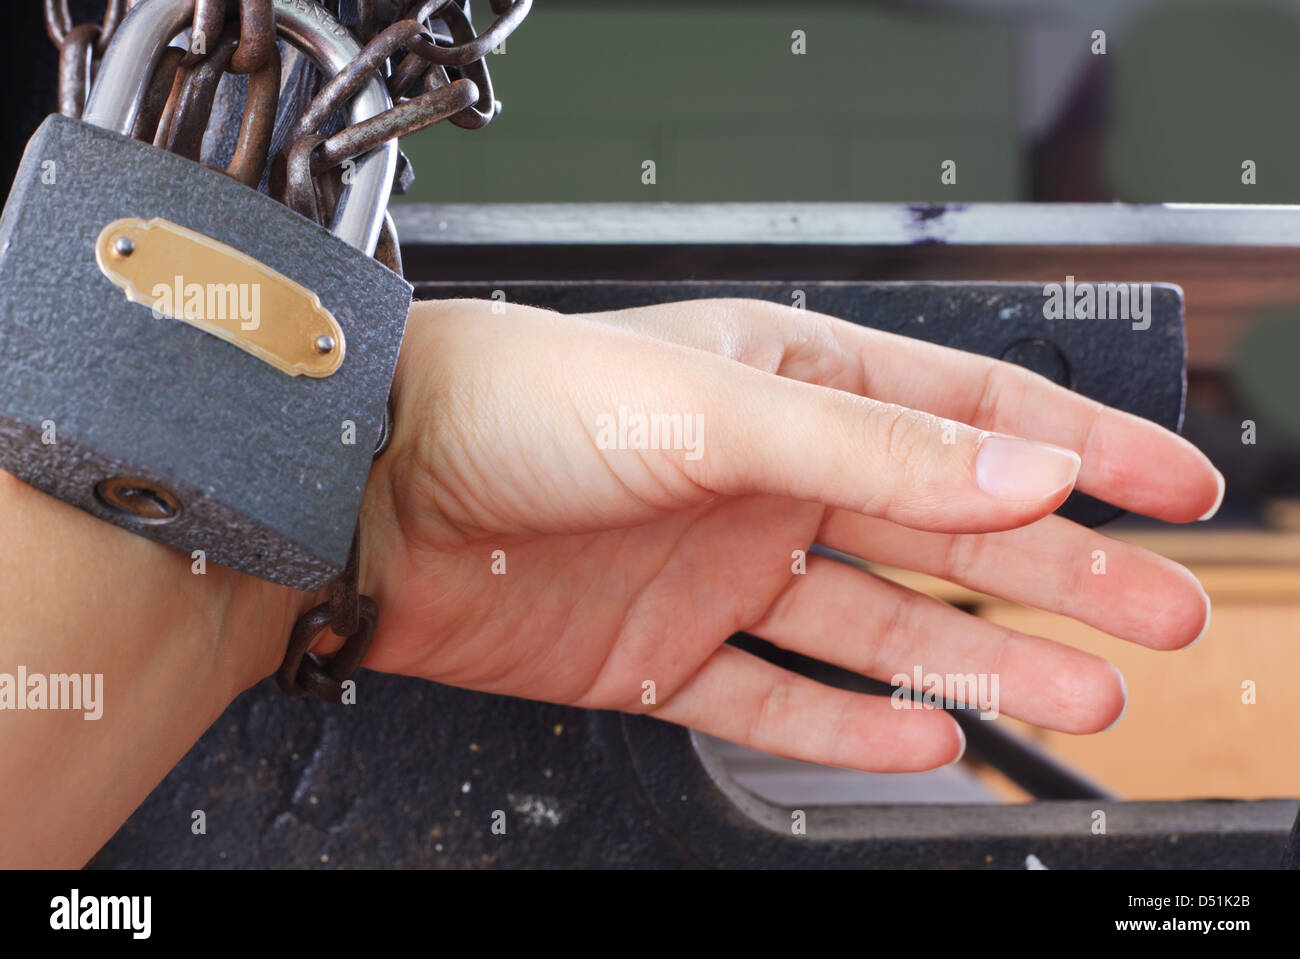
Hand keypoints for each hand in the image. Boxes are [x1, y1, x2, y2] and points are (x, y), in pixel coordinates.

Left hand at [320, 297, 1221, 772]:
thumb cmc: (515, 403)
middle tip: (1158, 617)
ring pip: (876, 627)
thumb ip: (872, 450)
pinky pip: (776, 699)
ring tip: (1080, 699)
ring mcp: (716, 573)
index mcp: (786, 389)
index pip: (967, 415)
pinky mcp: (661, 652)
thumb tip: (1026, 465)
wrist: (370, 494)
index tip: (1172, 486)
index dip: (1080, 449)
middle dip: (1059, 577)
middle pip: (944, 536)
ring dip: (979, 663)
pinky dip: (850, 726)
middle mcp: (760, 482)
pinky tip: (924, 737)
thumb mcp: (715, 408)